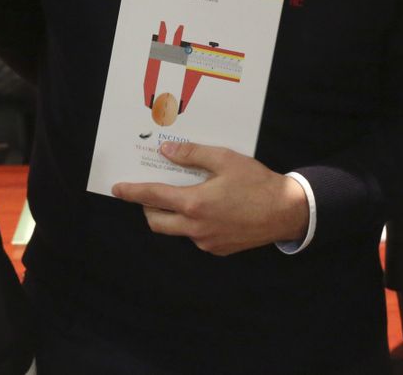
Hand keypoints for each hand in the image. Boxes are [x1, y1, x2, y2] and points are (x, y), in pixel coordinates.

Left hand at [110, 141, 309, 255]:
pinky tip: (211, 209)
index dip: (132, 192)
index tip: (117, 189)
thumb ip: (193, 155)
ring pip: (177, 230)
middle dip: (148, 208)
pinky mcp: (217, 249)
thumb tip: (167, 152)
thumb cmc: (257, 183)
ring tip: (189, 196)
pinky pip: (196, 237)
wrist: (285, 212)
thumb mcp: (226, 159)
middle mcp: (196, 227)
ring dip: (174, 215)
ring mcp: (206, 242)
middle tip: (154, 193)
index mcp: (195, 203)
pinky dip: (194, 223)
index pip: (153, 197)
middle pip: (156, 221)